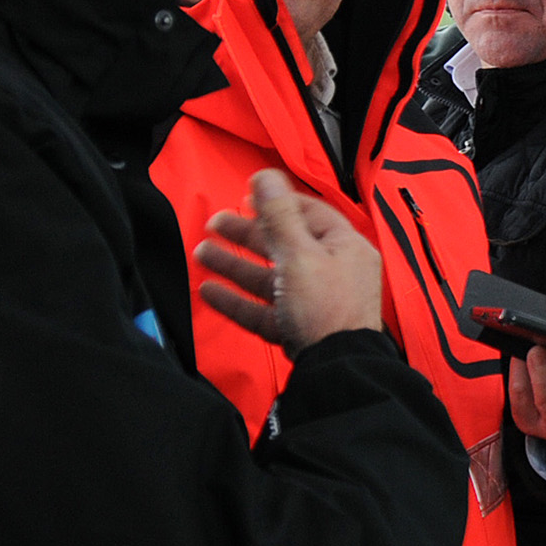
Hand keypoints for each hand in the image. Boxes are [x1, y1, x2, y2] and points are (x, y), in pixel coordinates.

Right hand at [195, 170, 385, 354]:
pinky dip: (237, 300)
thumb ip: (278, 217)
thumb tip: (266, 176)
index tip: (248, 197)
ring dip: (234, 265)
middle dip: (246, 235)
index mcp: (344, 248)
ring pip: (269, 278)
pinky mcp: (297, 329)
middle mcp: (332, 272)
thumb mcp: (300, 255)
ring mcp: (313, 303)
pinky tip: (208, 291)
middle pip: (284, 246)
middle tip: (214, 224)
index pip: (310, 215)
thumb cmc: (326, 308)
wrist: (336, 369)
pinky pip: (263, 310)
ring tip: (201, 253)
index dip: (278, 204)